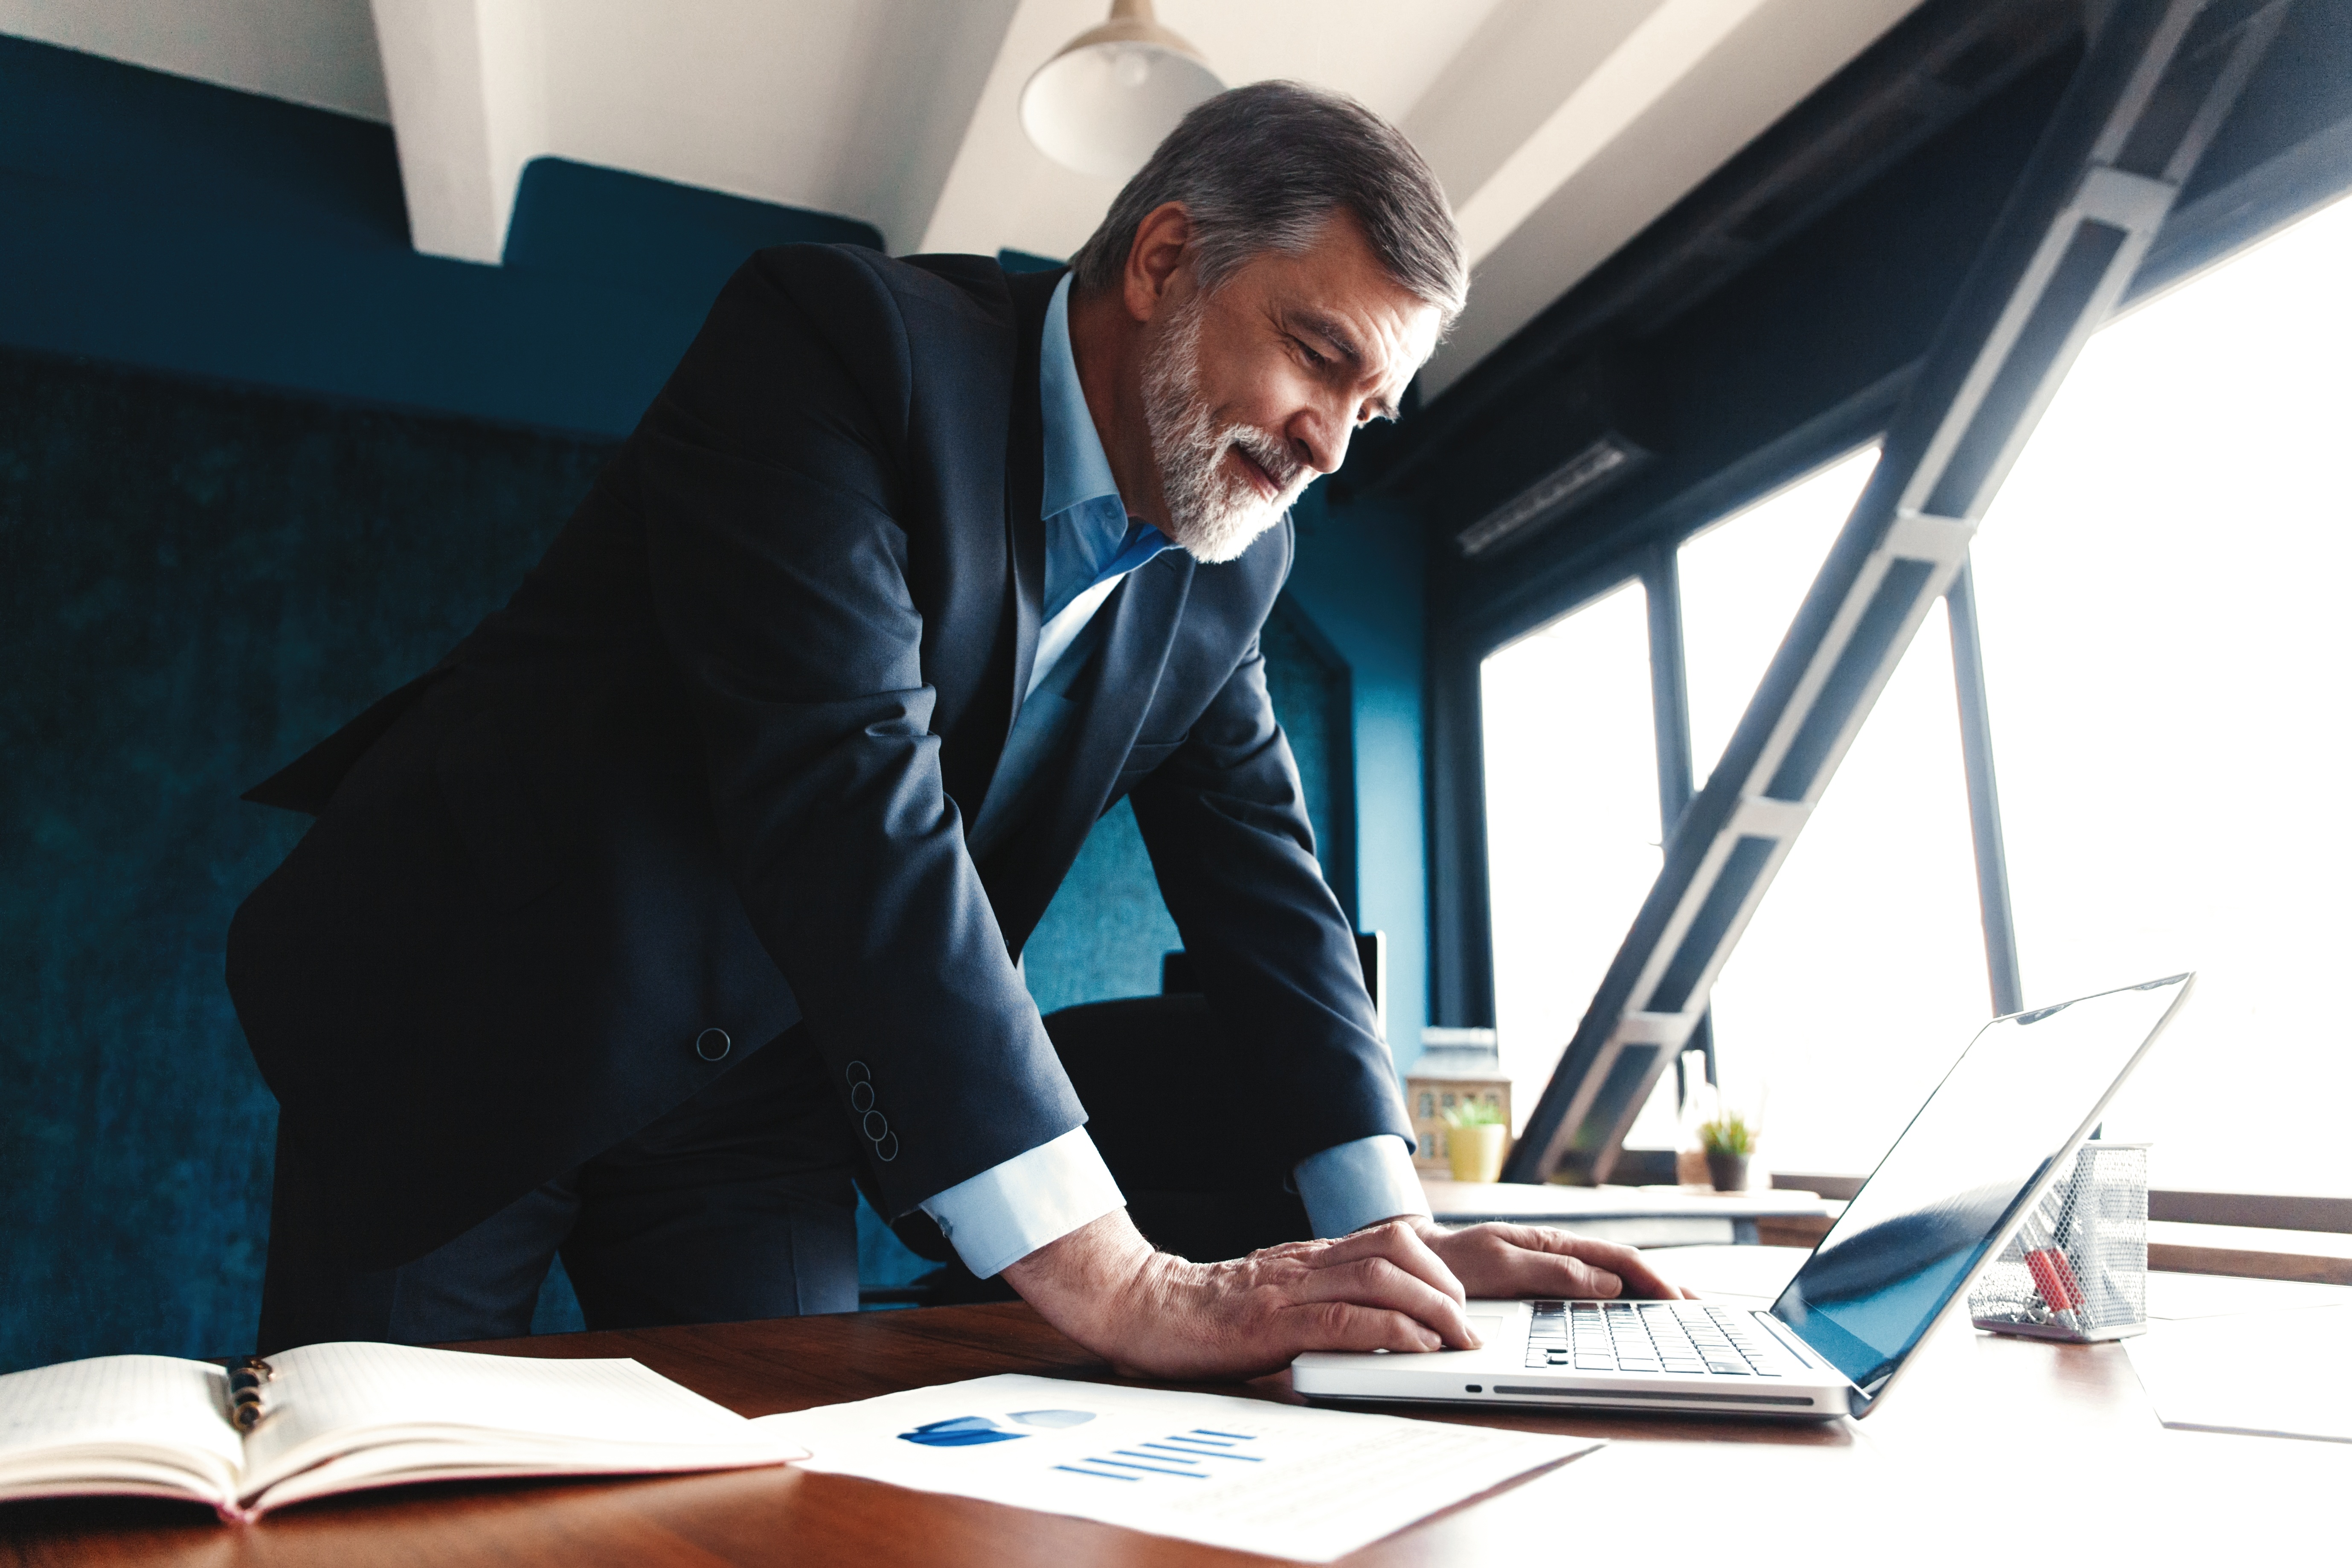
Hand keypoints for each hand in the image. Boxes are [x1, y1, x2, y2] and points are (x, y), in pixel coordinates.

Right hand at [1003, 1210, 1481, 1379]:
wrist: (1144, 1306)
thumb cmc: (1208, 1313)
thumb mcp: (1275, 1296)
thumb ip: (1319, 1300)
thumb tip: (1378, 1326)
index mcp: (1309, 1256)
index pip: (1390, 1238)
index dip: (1437, 1264)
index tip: (1463, 1301)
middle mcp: (1306, 1262)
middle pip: (1399, 1248)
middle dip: (1448, 1284)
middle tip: (1467, 1324)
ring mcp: (1290, 1288)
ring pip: (1384, 1276)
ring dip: (1433, 1308)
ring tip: (1455, 1340)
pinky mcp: (1274, 1321)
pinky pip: (1347, 1317)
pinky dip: (1393, 1330)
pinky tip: (1415, 1348)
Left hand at [1408, 1218, 1695, 1300]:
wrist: (1412, 1262)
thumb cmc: (1449, 1262)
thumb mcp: (1497, 1264)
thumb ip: (1551, 1270)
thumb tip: (1607, 1284)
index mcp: (1552, 1244)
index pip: (1616, 1258)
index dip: (1653, 1278)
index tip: (1679, 1299)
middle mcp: (1557, 1255)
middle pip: (1623, 1269)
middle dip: (1663, 1286)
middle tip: (1699, 1309)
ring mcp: (1551, 1271)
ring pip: (1611, 1282)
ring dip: (1647, 1296)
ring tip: (1680, 1314)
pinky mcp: (1541, 1289)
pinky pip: (1589, 1295)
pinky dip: (1621, 1302)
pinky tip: (1634, 1316)